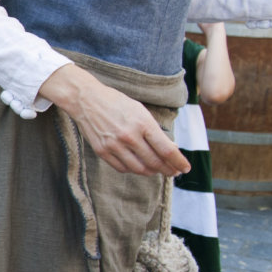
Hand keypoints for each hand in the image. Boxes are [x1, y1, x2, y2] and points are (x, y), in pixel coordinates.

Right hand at [41, 66, 187, 176]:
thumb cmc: (116, 102)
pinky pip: (122, 168)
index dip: (179, 162)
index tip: (185, 168)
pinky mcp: (102, 151)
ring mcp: (114, 145)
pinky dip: (133, 169)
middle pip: (155, 162)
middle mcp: (129, 136)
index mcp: (143, 123)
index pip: (166, 150)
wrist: (85, 99)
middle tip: (173, 172)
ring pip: (139, 168)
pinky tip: (137, 166)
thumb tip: (170, 148)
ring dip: (151, 172)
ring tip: (156, 170)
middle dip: (168, 169)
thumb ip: (154, 131)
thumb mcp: (140, 111)